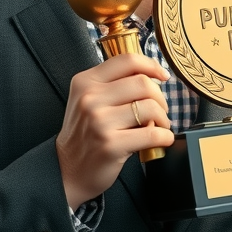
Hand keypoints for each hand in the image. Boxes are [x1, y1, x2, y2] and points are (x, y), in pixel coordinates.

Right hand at [55, 54, 174, 208]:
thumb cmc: (85, 134)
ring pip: (150, 107)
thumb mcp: (89, 100)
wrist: (66, 170)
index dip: (151, 65)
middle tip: (160, 110)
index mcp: (86, 82)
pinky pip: (152, 134)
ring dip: (163, 118)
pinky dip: (164, 136)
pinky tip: (162, 139)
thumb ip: (114, 85)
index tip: (162, 76)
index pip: (127, 60)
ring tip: (159, 126)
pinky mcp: (111, 144)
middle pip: (143, 83)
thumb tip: (151, 76)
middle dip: (160, 97)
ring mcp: (99, 121)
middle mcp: (90, 98)